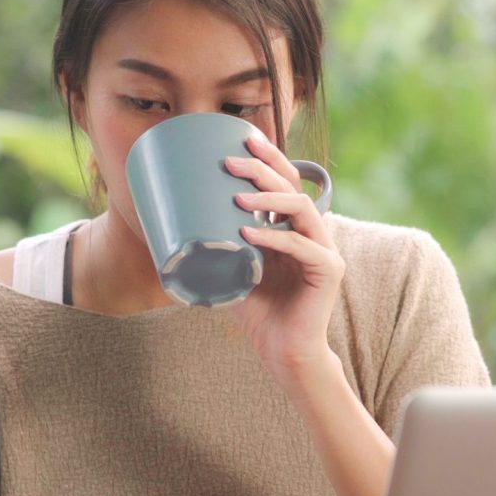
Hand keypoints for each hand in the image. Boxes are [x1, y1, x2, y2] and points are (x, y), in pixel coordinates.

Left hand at [225, 134, 343, 383]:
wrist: (285, 354)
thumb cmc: (259, 315)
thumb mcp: (232, 272)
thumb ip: (217, 249)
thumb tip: (167, 229)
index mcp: (294, 230)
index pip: (287, 183)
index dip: (270, 159)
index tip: (243, 141)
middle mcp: (313, 234)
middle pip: (294, 187)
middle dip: (263, 168)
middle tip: (230, 162)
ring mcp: (324, 251)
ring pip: (302, 208)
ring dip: (268, 198)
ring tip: (237, 195)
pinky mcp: (329, 271)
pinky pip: (302, 246)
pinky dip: (273, 238)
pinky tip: (248, 233)